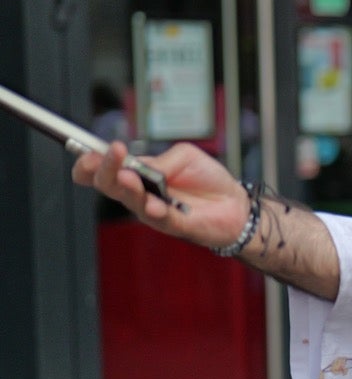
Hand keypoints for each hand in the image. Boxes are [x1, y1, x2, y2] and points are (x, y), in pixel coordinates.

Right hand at [72, 141, 249, 248]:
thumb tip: (142, 165)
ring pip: (132, 201)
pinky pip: (160, 218)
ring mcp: (154, 211)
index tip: (89, 153)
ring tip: (128, 177)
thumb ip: (160, 159)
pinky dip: (155, 210)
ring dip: (128, 188)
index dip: (89, 164)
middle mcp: (140, 194)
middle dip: (105, 169)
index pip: (102, 171)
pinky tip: (153, 203)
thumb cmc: (207, 179)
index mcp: (138, 174)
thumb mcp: (184, 156)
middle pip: (109, 185)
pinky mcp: (174, 224)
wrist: (235, 203)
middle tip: (112, 154)